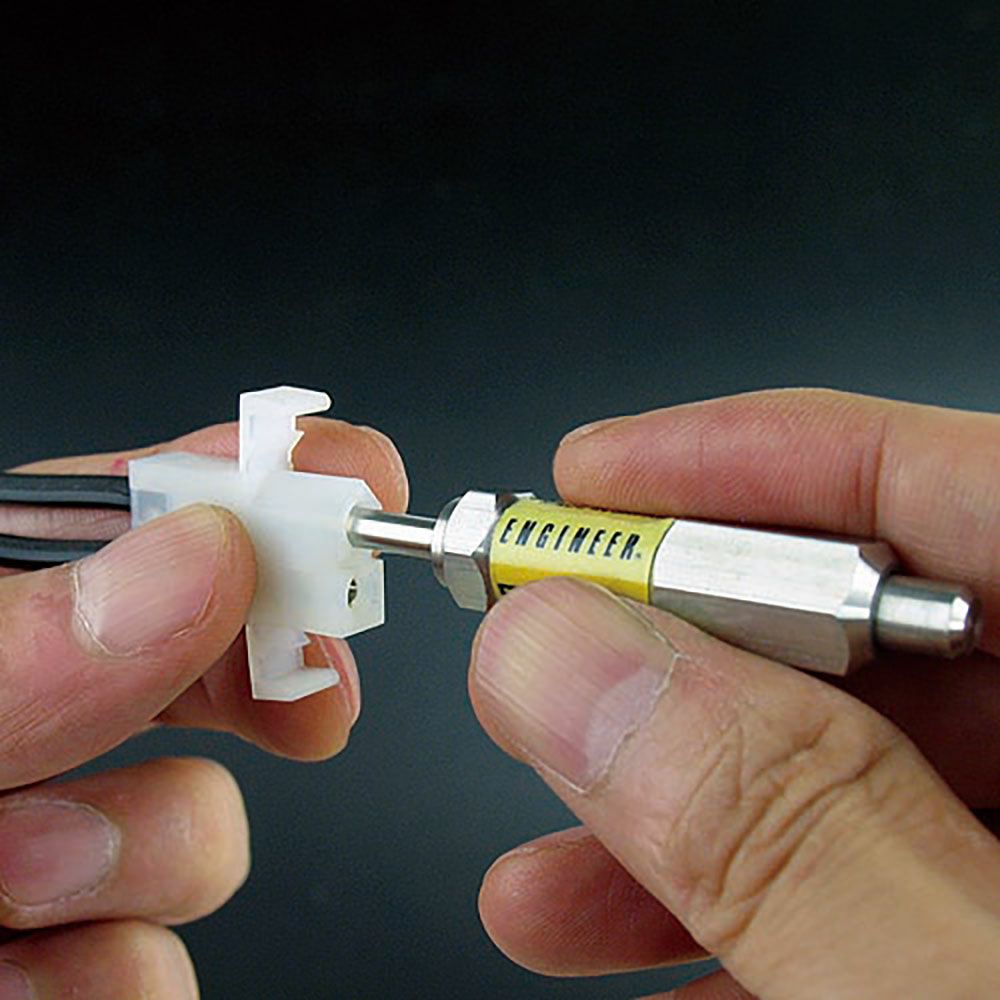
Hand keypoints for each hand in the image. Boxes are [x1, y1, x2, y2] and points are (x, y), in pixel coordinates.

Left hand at [0, 417, 405, 997]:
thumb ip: (14, 644)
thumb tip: (195, 555)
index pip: (124, 513)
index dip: (246, 479)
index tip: (355, 477)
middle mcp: (22, 722)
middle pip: (196, 650)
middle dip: (259, 672)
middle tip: (309, 688)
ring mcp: (42, 847)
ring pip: (199, 825)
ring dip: (146, 853)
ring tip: (23, 884)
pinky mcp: (69, 955)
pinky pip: (155, 966)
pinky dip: (115, 977)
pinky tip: (43, 975)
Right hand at [470, 389, 999, 997]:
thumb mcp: (956, 997)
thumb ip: (782, 821)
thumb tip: (572, 663)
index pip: (954, 483)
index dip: (754, 459)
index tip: (595, 481)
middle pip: (878, 631)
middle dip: (680, 656)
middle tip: (542, 668)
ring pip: (865, 777)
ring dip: (684, 815)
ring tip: (549, 882)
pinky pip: (887, 893)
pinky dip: (758, 917)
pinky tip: (661, 965)